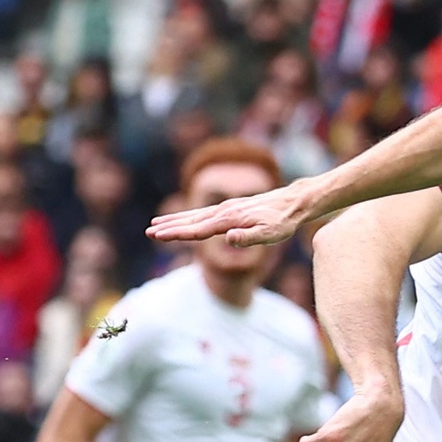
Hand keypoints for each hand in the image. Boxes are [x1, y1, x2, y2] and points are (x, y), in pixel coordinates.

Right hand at [149, 181, 315, 249]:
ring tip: (156, 225)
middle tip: (149, 233)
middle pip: (191, 221)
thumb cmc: (283, 222)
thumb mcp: (271, 235)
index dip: (178, 234)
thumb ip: (249, 239)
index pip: (199, 230)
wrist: (293, 202)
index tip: (159, 236)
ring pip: (195, 216)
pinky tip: (183, 219)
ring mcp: (226, 208)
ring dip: (175, 220)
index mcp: (230, 220)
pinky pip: (204, 213)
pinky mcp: (231, 207)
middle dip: (170, 227)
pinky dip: (189, 217)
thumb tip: (228, 239)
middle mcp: (224, 212)